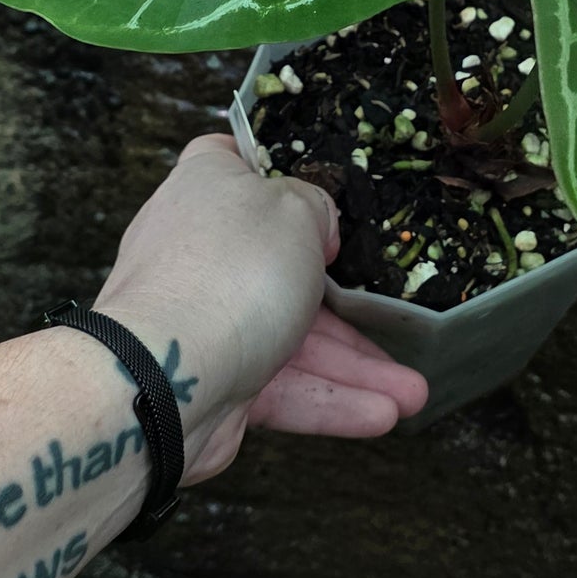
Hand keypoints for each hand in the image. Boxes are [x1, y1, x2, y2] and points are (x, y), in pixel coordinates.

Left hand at [94, 133, 426, 480]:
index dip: (274, 171)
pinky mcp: (212, 381)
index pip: (231, 162)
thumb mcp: (297, 211)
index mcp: (207, 190)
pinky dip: (328, 401)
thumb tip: (317, 229)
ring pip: (292, 339)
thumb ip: (317, 209)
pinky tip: (380, 415)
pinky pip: (279, 388)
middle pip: (285, 267)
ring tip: (412, 395)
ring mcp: (203, 320)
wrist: (164, 378)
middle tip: (396, 319)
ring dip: (354, 367)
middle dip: (349, 305)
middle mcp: (200, 252)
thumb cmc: (231, 273)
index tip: (317, 192)